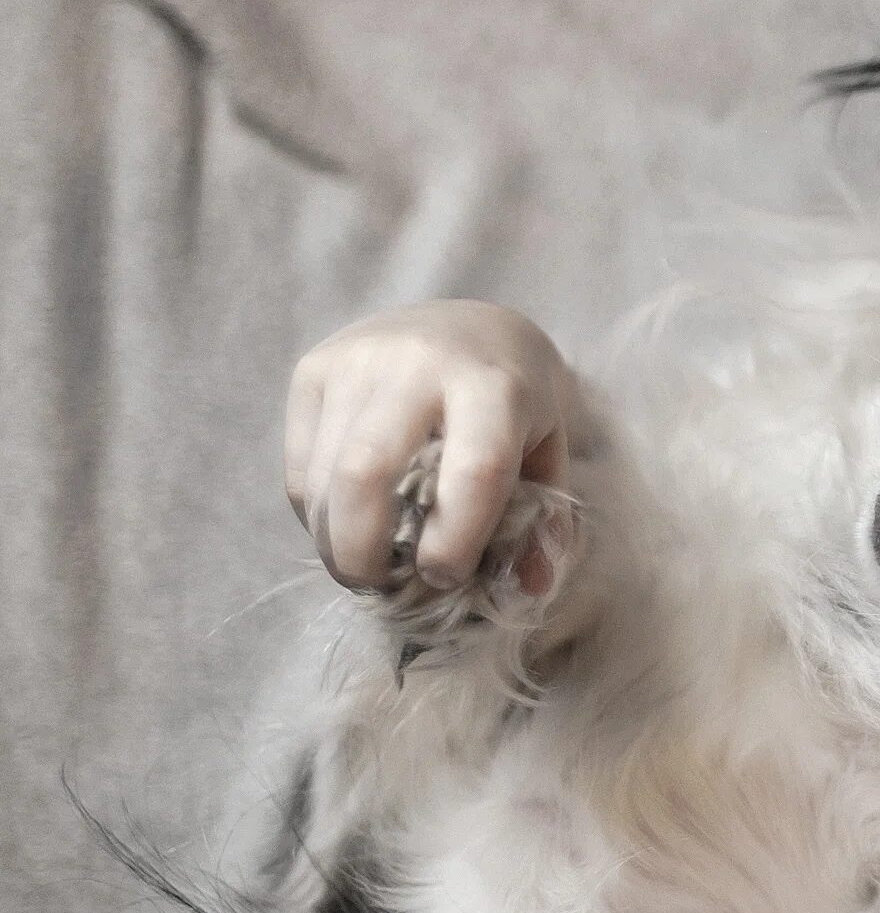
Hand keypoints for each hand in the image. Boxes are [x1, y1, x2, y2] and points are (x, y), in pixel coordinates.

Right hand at [284, 300, 576, 591]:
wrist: (472, 324)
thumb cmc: (515, 401)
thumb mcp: (547, 451)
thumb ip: (541, 519)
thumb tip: (530, 587)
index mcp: (496, 385)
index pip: (474, 471)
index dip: (455, 541)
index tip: (445, 578)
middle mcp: (421, 364)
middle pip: (367, 475)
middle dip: (364, 553)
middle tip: (383, 587)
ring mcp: (358, 361)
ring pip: (324, 479)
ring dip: (335, 543)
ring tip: (365, 566)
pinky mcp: (314, 367)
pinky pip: (300, 466)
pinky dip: (317, 515)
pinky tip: (346, 523)